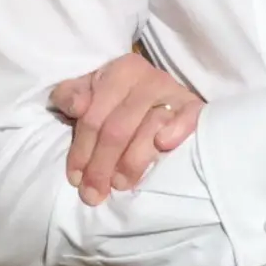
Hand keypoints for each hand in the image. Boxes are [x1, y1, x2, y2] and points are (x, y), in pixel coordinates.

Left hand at [49, 51, 203, 206]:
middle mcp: (147, 78)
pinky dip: (177, 130)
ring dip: (132, 162)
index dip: (81, 150)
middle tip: (93, 194)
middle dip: (102, 165)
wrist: (160, 94)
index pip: (93, 117)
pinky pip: (188, 117)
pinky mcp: (194, 106)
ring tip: (120, 184)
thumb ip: (71, 96)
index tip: (75, 178)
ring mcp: (173, 92)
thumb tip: (75, 106)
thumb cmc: (117, 98)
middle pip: (118, 128)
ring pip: (149, 128)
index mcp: (119, 72)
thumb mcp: (89, 91)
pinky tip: (163, 144)